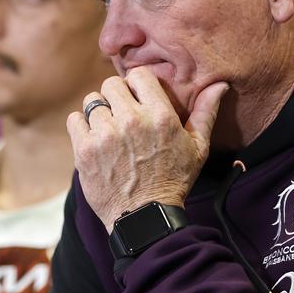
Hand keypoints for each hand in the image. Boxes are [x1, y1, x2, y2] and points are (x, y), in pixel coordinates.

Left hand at [67, 67, 229, 231]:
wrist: (145, 218)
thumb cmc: (174, 181)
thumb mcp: (197, 148)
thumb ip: (206, 113)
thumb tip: (218, 85)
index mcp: (160, 116)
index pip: (138, 75)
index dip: (136, 84)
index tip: (137, 98)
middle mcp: (131, 121)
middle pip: (111, 84)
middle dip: (116, 97)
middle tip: (121, 114)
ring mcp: (106, 135)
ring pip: (91, 101)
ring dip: (99, 112)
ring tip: (108, 130)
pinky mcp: (85, 150)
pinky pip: (75, 119)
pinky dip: (82, 127)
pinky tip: (94, 140)